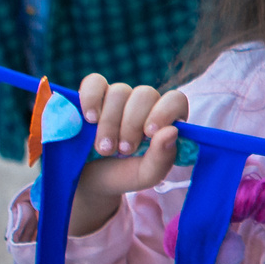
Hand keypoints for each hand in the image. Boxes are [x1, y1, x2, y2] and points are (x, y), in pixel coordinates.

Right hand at [65, 74, 189, 235]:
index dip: (164, 112)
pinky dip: (91, 98)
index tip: (149, 133)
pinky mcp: (92, 95)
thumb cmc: (124, 174)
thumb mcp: (146, 174)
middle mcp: (143, 104)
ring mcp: (117, 97)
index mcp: (164, 119)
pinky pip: (94, 82)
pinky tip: (89, 119)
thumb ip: (163, 157)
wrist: (89, 181)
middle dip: (132, 124)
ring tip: (105, 148)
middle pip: (145, 94)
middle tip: (124, 150)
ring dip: (110, 121)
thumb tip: (172, 131)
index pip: (175, 100)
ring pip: (119, 91)